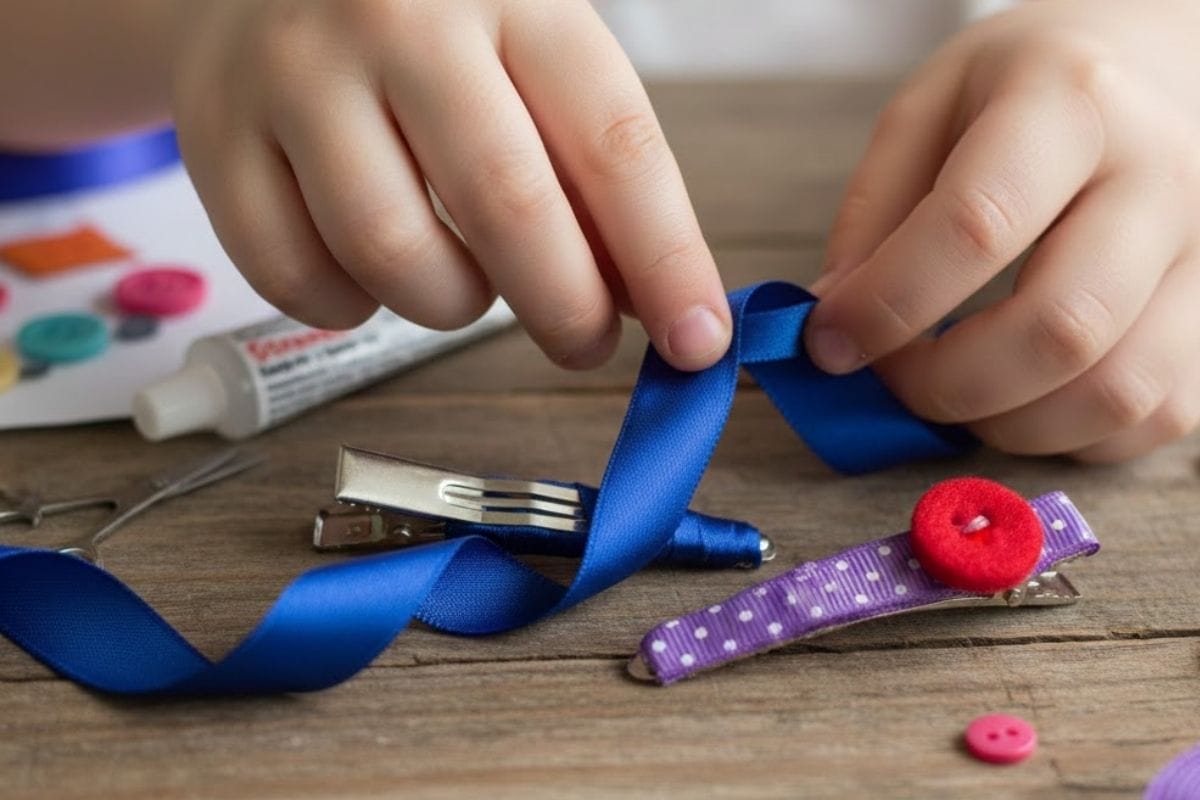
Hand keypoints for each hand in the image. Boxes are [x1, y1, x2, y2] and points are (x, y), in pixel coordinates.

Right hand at [171, 0, 730, 370]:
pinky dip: (349, 305)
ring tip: (461, 282)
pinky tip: (367, 270)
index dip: (666, 259)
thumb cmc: (430, 46)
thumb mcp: (528, 71)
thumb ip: (589, 177)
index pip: (613, 142)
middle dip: (564, 307)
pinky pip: (297, 279)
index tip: (699, 341)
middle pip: (506, 204)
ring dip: (450, 305)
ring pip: (394, 254)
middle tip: (583, 344)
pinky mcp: (213, 133)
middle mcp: (398, 15)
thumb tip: (654, 305)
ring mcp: (294, 71)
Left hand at [806, 0, 1199, 461]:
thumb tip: (837, 325)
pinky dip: (1074, 435)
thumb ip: (874, 214)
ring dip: (1010, 424)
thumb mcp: (929, 109)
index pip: (976, 224)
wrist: (1157, 67)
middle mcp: (1160, 177)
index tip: (829, 342)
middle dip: (948, 384)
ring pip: (1119, 390)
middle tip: (893, 379)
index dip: (888, 303)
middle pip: (1060, 326)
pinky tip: (1024, 398)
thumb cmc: (1026, 93)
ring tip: (955, 392)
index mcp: (1068, 105)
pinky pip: (1158, 414)